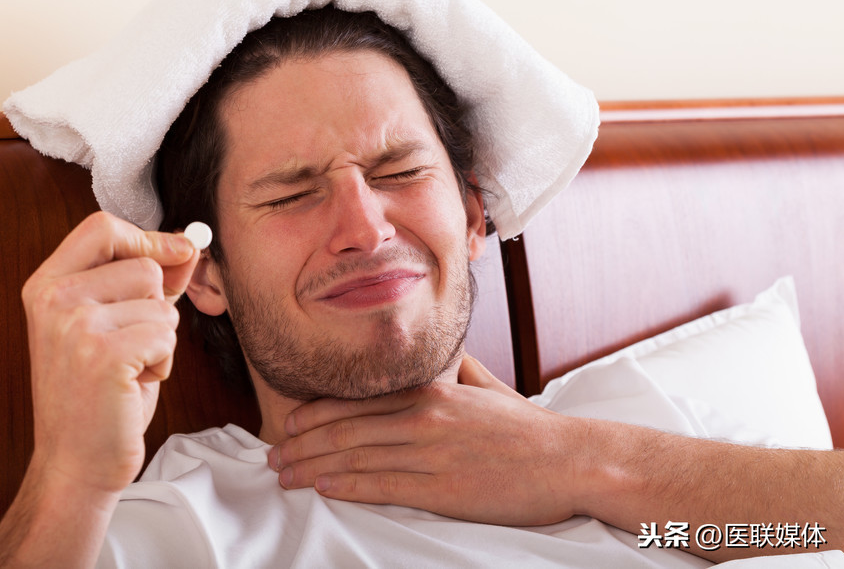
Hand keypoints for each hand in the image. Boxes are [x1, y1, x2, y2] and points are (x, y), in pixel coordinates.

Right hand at [21, 211, 199, 496]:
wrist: (75, 462)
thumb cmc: (96, 395)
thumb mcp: (112, 327)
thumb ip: (145, 284)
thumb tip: (188, 246)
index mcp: (45, 285)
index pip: (102, 227)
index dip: (147, 237)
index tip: (176, 253)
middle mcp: (54, 299)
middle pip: (144, 266)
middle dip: (156, 306)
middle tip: (129, 346)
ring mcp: (75, 325)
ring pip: (162, 303)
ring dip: (160, 339)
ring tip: (128, 369)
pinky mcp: (103, 354)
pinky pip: (166, 334)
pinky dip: (163, 362)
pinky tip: (133, 384)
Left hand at [267, 355, 588, 526]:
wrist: (570, 459)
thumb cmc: (526, 427)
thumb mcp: (484, 385)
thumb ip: (451, 370)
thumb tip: (436, 354)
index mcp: (430, 392)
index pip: (357, 401)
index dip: (315, 414)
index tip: (288, 425)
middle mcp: (424, 417)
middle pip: (346, 429)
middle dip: (302, 443)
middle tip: (272, 456)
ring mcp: (431, 453)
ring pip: (355, 456)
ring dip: (312, 467)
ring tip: (284, 475)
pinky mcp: (442, 489)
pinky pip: (382, 486)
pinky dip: (346, 486)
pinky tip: (323, 488)